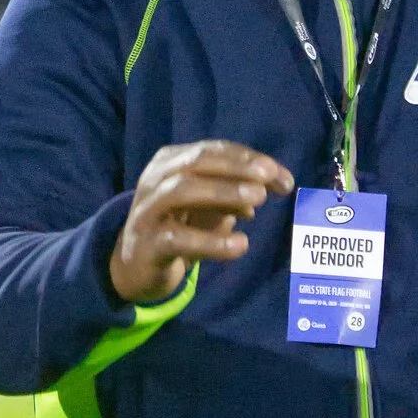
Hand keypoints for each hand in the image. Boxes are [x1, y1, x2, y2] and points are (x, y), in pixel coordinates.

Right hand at [108, 141, 293, 303]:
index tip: (284, 177)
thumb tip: (272, 187)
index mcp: (171, 161)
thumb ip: (236, 194)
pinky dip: (212, 241)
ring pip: (183, 189)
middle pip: (198, 161)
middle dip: (237, 166)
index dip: (249, 159)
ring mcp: (148, 210)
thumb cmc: (177, 227)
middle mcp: (156, 178)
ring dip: (223, 192)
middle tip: (269, 178)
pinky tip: (240, 245)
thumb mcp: (207, 207)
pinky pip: (179, 238)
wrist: (134, 266)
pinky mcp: (147, 244)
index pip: (213, 150)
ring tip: (257, 200)